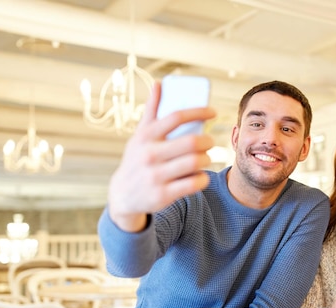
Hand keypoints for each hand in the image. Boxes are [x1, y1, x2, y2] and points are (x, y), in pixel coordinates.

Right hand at [108, 81, 216, 231]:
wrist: (123, 195)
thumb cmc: (137, 159)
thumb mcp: (140, 135)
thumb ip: (151, 111)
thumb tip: (159, 83)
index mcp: (146, 136)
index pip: (176, 117)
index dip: (198, 111)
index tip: (213, 112)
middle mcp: (150, 154)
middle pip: (191, 142)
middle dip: (207, 141)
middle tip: (210, 141)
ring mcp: (156, 176)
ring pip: (196, 163)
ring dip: (206, 159)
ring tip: (206, 158)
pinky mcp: (163, 195)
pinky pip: (193, 183)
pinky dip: (202, 178)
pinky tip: (200, 175)